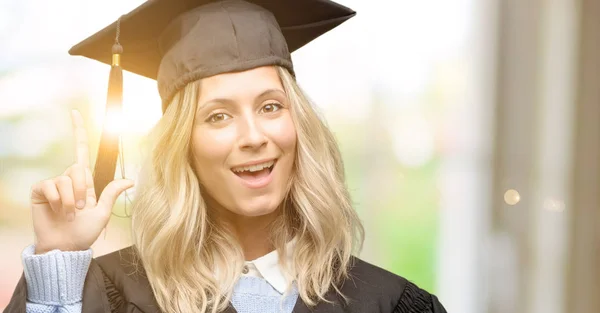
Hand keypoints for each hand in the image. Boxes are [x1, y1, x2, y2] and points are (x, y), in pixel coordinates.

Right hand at [30, 110, 133, 253]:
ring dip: (71, 200)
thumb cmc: (84, 232)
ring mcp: (53, 184)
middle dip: (83, 190)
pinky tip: (56, 212)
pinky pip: (51, 186)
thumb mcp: (103, 212)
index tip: (74, 111)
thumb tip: (131, 180)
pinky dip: (58, 201)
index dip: (78, 131)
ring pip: (66, 178)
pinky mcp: (40, 191)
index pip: (81, 151)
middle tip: (81, 209)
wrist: (65, 247)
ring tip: (69, 214)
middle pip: (78, 168)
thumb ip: (112, 193)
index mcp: (85, 182)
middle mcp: (68, 179)